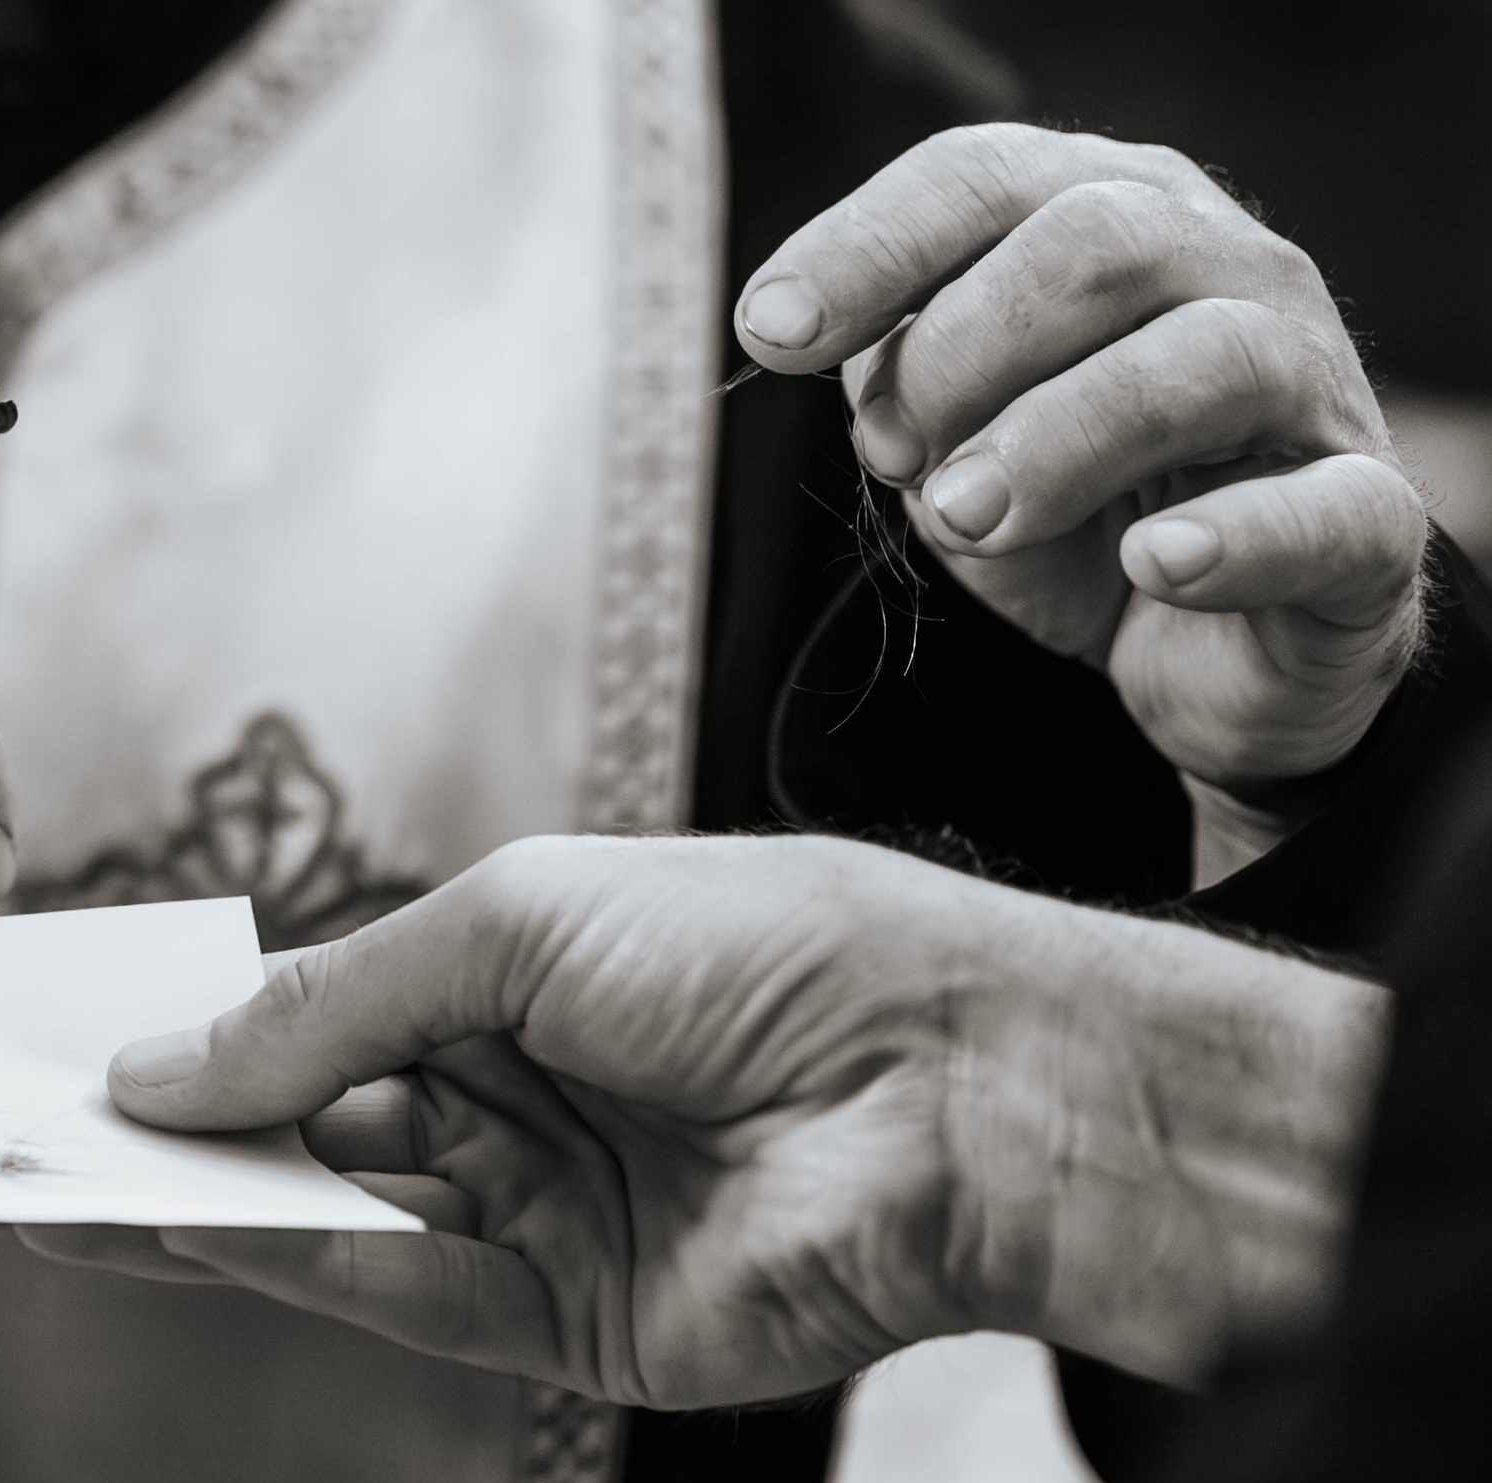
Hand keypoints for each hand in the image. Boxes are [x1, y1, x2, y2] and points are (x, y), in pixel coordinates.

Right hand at [35, 835, 1382, 1406]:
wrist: (956, 1081)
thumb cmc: (764, 950)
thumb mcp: (517, 923)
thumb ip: (332, 1001)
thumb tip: (159, 1061)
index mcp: (513, 991)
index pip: (324, 1024)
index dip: (208, 1039)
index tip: (80, 1045)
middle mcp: (517, 1108)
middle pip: (312, 1133)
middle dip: (179, 1133)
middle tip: (24, 1131)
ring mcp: (541, 1221)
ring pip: (341, 1221)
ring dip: (210, 1202)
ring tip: (65, 1180)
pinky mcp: (573, 1326)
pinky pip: (410, 1298)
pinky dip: (303, 1264)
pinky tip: (194, 1227)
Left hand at [735, 125, 1428, 881]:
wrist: (1217, 650)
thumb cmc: (1077, 518)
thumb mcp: (956, 449)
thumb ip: (904, 393)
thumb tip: (867, 374)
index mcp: (1109, 223)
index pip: (985, 178)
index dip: (868, 246)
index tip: (771, 333)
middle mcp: (1225, 274)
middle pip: (1092, 244)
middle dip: (958, 350)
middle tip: (893, 455)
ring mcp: (1309, 391)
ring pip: (1203, 361)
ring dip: (1057, 439)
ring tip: (967, 518)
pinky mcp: (1366, 523)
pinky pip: (1324, 510)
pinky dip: (1232, 536)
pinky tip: (1155, 562)